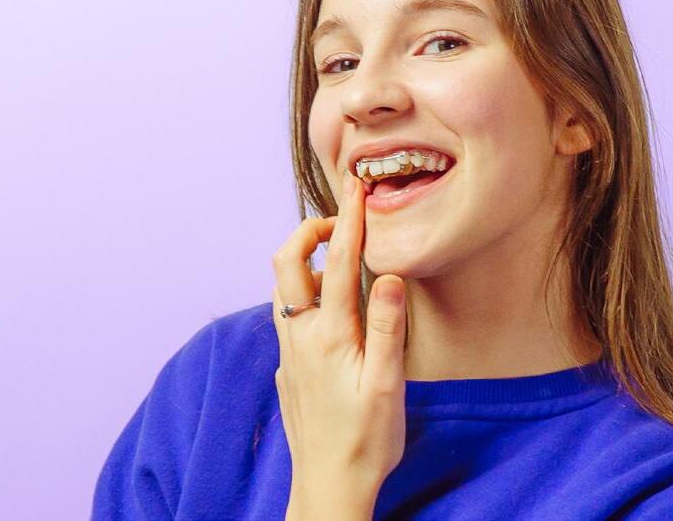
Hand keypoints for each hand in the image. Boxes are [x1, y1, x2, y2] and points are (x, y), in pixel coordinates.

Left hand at [271, 169, 407, 516]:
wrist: (328, 486)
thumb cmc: (365, 440)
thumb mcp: (387, 384)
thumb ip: (386, 326)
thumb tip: (388, 274)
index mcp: (329, 334)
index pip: (340, 261)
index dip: (351, 219)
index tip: (358, 186)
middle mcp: (300, 336)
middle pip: (287, 262)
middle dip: (309, 230)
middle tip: (343, 222)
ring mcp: (289, 351)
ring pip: (284, 287)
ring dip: (306, 260)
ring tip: (341, 259)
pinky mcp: (289, 366)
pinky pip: (289, 312)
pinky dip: (306, 290)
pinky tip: (332, 307)